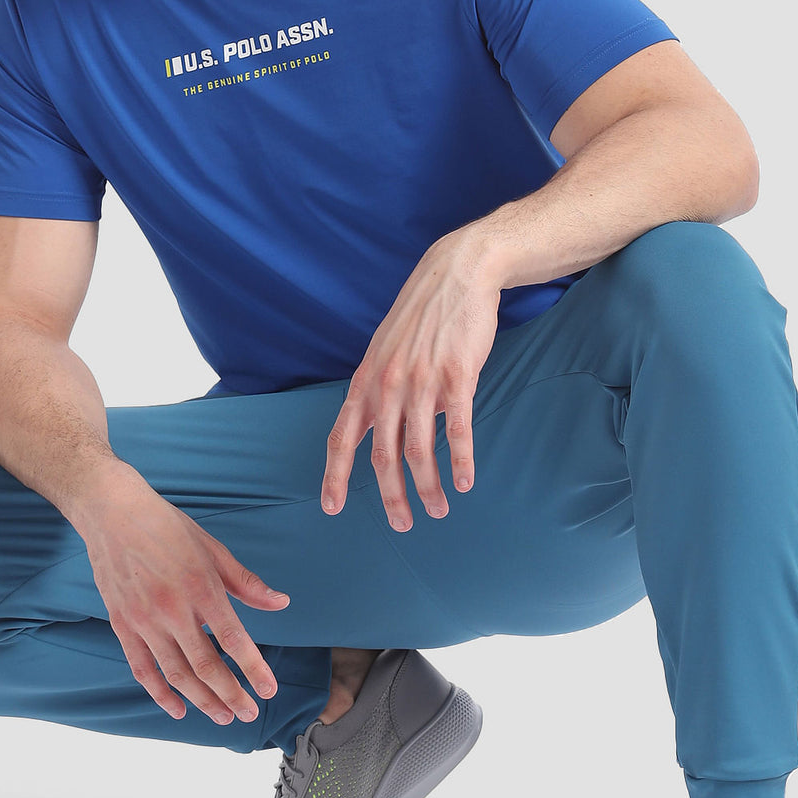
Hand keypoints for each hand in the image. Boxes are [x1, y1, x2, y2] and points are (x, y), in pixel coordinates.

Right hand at [77, 463, 290, 724]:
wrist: (113, 512)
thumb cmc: (166, 527)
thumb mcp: (212, 549)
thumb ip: (246, 583)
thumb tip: (280, 603)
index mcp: (200, 587)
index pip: (233, 640)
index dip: (253, 670)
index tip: (268, 691)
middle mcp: (173, 609)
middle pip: (206, 666)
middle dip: (231, 694)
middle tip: (248, 713)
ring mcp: (145, 620)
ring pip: (177, 675)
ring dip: (202, 700)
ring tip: (222, 716)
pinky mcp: (123, 625)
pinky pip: (143, 670)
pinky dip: (160, 694)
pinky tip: (178, 709)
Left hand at [321, 227, 500, 528]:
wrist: (457, 273)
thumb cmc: (422, 316)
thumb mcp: (386, 350)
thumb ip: (382, 391)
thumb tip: (388, 430)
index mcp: (367, 379)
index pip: (342, 435)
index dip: (335, 474)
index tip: (332, 507)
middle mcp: (388, 383)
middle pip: (382, 455)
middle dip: (390, 496)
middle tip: (403, 525)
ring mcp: (422, 381)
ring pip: (419, 450)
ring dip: (428, 487)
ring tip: (439, 510)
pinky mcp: (457, 377)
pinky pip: (456, 429)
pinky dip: (460, 461)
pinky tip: (465, 482)